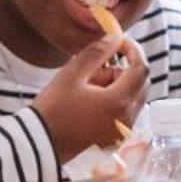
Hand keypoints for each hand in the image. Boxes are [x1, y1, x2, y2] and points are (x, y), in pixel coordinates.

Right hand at [32, 34, 147, 160]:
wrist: (39, 144)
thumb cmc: (52, 109)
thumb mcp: (71, 74)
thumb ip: (97, 53)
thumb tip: (116, 37)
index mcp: (119, 102)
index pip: (141, 68)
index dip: (133, 50)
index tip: (119, 41)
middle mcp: (128, 119)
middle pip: (139, 82)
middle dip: (120, 70)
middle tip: (92, 71)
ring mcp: (123, 131)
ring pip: (132, 97)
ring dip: (115, 87)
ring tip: (86, 89)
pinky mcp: (116, 138)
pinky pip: (125, 112)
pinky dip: (113, 102)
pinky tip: (89, 104)